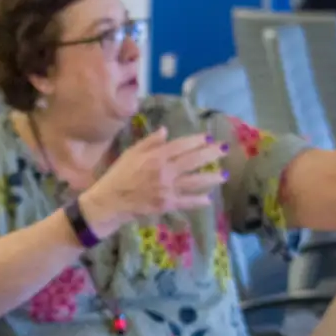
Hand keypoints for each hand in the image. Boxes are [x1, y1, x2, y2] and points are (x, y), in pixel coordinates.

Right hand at [79, 128, 227, 236]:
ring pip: (194, 182)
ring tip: (224, 175)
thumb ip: (149, 141)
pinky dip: (198, 201)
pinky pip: (186, 201)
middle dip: (210, 154)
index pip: (181, 146)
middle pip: (192, 161)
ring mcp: (167, 189)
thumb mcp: (131, 153)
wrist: (110, 201)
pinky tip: (209, 199)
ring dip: (211, 178)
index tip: (208, 138)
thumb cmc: (119, 174)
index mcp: (155, 156)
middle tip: (224, 150)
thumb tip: (165, 130)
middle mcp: (164, 171)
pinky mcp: (167, 204)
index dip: (196, 141)